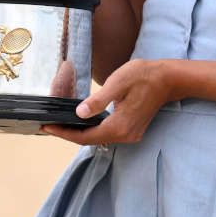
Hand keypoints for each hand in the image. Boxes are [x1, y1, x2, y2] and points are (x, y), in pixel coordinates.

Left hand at [41, 59, 179, 145]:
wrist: (168, 79)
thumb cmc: (144, 76)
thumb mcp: (118, 83)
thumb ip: (98, 100)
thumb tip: (80, 113)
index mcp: (119, 126)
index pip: (85, 137)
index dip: (64, 133)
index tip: (47, 127)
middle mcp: (125, 135)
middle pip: (91, 140)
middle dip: (69, 134)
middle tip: (50, 125)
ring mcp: (131, 134)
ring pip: (99, 138)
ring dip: (81, 132)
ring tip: (62, 123)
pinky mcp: (133, 129)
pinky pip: (108, 133)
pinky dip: (93, 129)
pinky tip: (83, 121)